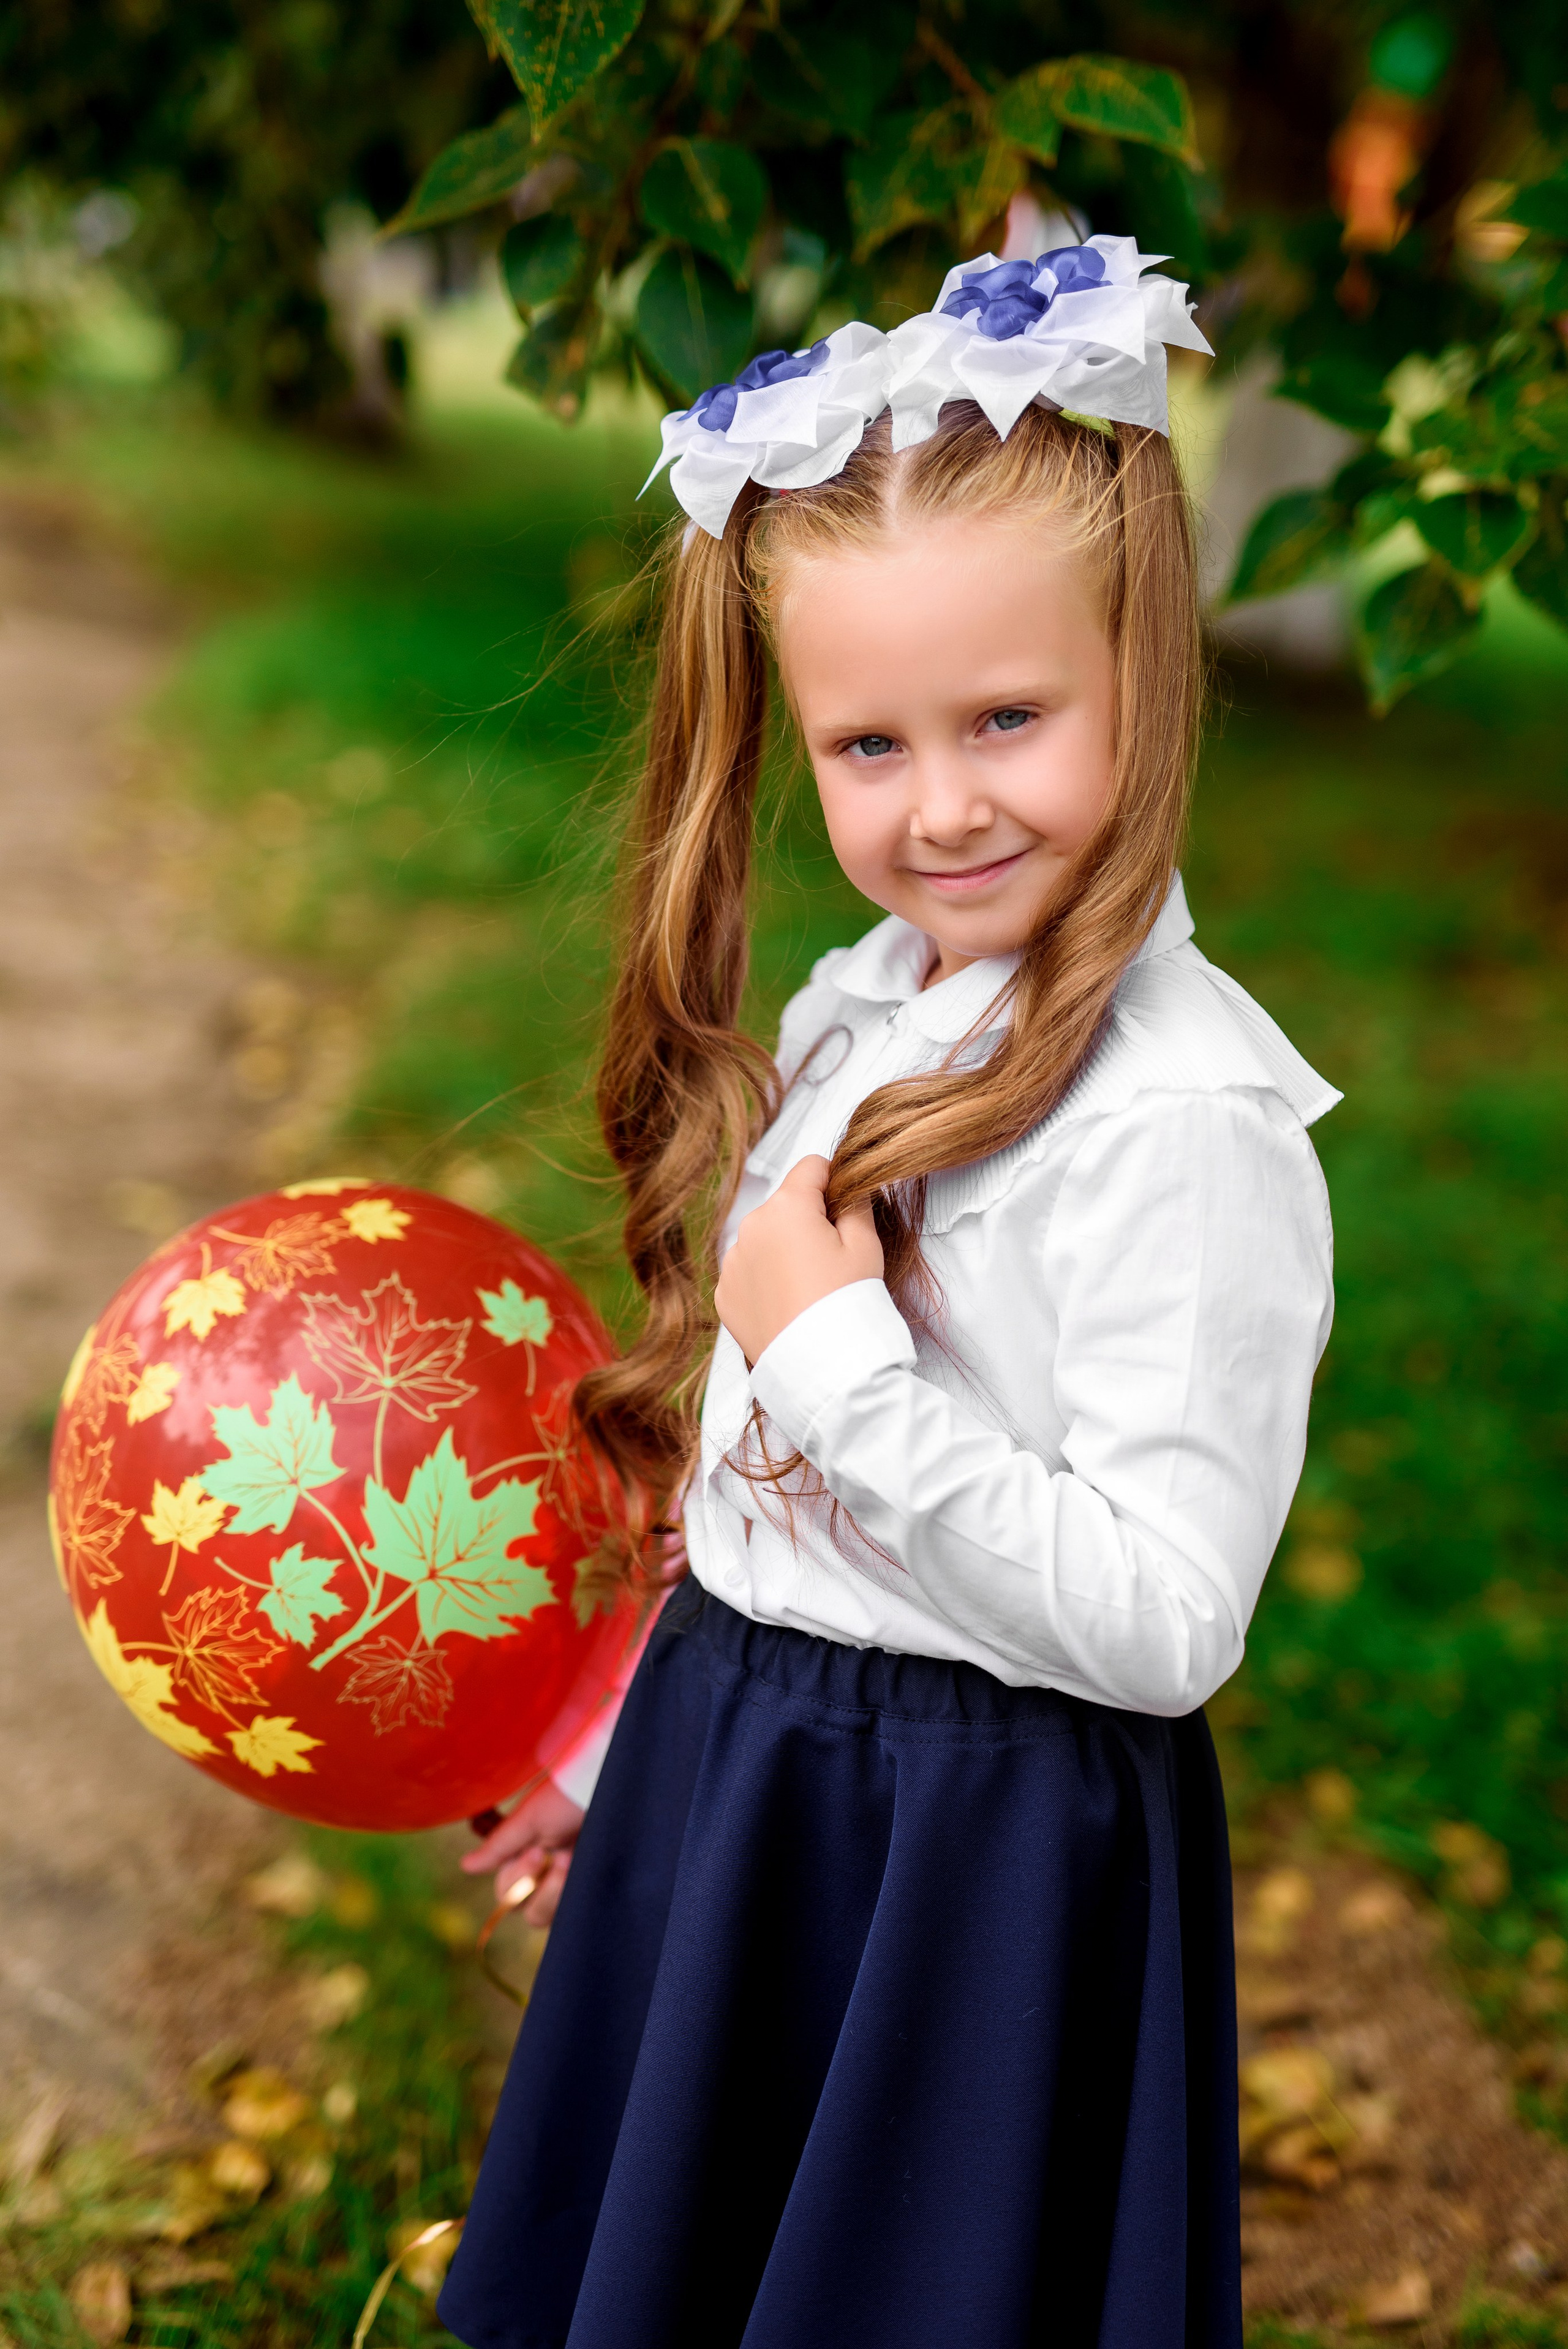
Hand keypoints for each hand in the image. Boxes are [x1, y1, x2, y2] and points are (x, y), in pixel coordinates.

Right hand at [461, 1777, 583, 1926]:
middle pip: (526, 1911)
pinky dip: (576, 1898)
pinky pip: (575, 1914)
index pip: (506, 1893)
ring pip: (548, 1917)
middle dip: (543, 1889)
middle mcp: (543, 1873)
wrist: (613, 1788)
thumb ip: (498, 1845)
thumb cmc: (568, 1796)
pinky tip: (586, 1874)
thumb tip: (465, 1866)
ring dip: (558, 1894)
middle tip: (563, 1858)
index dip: (518, 1879)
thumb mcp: (530, 1818)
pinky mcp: (589, 1888)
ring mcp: (567, 1882)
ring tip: (574, 1863)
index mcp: (523, 1856)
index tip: (537, 1852)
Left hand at [714, 1154, 884, 1365]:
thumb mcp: (865, 1245)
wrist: (821, 1366)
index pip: (810, 1167)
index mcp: (786, 1207)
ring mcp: (732, 1262)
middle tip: (832, 1258)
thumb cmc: (847, 1302)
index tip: (846, 1207)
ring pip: (764, 1238)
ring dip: (783, 1249)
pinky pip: (747, 1271)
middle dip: (807, 1220)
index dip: (833, 1182)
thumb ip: (856, 1204)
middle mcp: (749, 1227)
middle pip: (785, 1205)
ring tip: (809, 1286)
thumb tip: (848, 1188)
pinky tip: (788, 1302)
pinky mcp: (724, 1293)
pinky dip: (765, 1279)